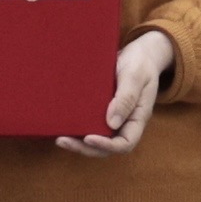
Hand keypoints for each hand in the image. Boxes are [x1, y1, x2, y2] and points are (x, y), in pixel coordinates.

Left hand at [64, 29, 173, 158]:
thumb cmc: (140, 63)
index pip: (125, 144)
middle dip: (85, 148)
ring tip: (59, 138)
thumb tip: (111, 123)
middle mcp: (125, 123)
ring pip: (98, 138)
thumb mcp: (135, 76)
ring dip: (79, 142)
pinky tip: (62, 124)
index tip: (88, 138)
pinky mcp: (103, 110)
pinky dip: (78, 128)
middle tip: (63, 140)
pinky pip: (92, 125)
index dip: (106, 146)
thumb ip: (126, 98)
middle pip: (107, 147)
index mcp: (137, 119)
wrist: (140, 53)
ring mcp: (114, 118)